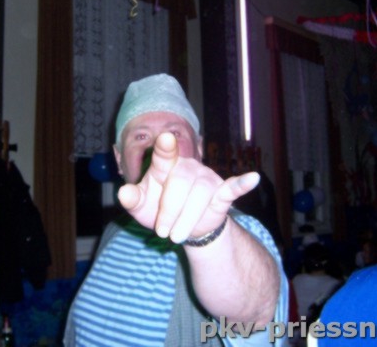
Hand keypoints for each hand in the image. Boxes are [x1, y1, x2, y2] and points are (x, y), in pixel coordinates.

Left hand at [117, 132, 260, 242]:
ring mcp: (206, 178)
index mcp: (165, 166)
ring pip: (199, 196)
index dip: (165, 147)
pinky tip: (253, 178)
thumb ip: (132, 199)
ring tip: (177, 236)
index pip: (164, 154)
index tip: (166, 139)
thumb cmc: (159, 210)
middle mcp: (187, 167)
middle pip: (179, 185)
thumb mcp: (142, 208)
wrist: (181, 229)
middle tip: (163, 232)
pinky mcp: (222, 192)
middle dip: (169, 211)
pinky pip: (233, 187)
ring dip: (187, 219)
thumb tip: (123, 193)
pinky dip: (242, 183)